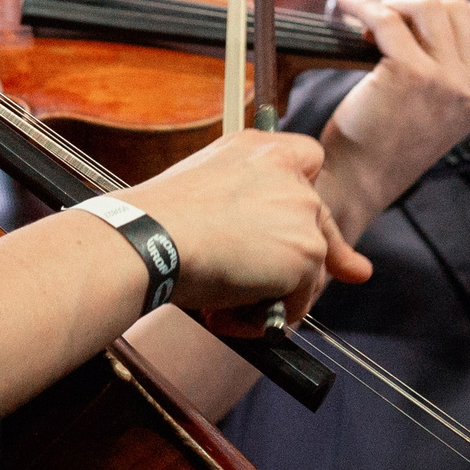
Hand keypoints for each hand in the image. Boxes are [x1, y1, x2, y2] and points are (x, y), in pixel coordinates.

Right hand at [117, 130, 370, 327]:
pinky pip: (296, 304)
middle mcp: (289, 174)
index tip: (302, 223)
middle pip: (317, 224)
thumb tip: (295, 241)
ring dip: (270, 294)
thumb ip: (247, 211)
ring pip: (307, 271)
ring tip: (221, 303)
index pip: (308, 158)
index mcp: (259, 149)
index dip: (302, 198)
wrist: (151, 239)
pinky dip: (263, 319)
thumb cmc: (163, 224)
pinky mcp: (309, 252)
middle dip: (302, 262)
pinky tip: (226, 312)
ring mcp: (304, 212)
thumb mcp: (206, 197)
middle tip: (277, 285)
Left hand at [317, 0, 469, 236]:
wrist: (359, 181)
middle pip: (460, 9)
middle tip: (391, 24)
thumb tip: (432, 14)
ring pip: (430, 6)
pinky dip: (363, 6)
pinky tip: (347, 7)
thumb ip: (454, 72)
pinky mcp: (409, 73)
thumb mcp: (444, 110)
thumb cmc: (390, 143)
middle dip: (421, 6)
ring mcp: (445, 80)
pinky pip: (388, 19)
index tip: (434, 20)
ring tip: (372, 23)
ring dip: (396, 4)